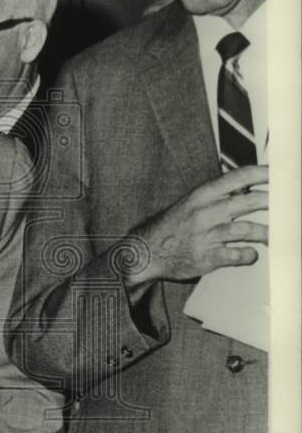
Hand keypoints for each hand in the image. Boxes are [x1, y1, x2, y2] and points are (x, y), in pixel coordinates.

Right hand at [127, 165, 267, 285]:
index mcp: (202, 195)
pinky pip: (237, 255)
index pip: (239, 177)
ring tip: (275, 236)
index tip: (281, 174)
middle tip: (288, 207)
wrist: (145, 252)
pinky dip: (248, 254)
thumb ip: (218, 197)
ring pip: (248, 229)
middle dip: (273, 203)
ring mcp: (206, 235)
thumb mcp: (192, 204)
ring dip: (267, 233)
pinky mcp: (206, 258)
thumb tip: (249, 188)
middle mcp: (205, 212)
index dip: (264, 174)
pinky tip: (251, 254)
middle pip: (249, 202)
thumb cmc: (172, 227)